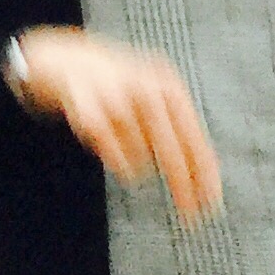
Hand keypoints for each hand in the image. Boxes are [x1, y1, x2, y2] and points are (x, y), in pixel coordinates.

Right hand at [12, 28, 222, 218]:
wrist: (63, 58)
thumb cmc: (116, 84)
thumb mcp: (152, 94)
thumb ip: (175, 128)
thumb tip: (201, 177)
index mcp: (167, 86)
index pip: (194, 137)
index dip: (205, 173)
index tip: (211, 203)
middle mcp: (144, 88)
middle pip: (170, 150)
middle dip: (182, 185)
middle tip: (191, 216)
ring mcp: (115, 98)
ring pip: (140, 157)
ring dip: (138, 163)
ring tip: (126, 146)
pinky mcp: (87, 111)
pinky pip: (112, 155)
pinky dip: (116, 159)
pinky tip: (112, 148)